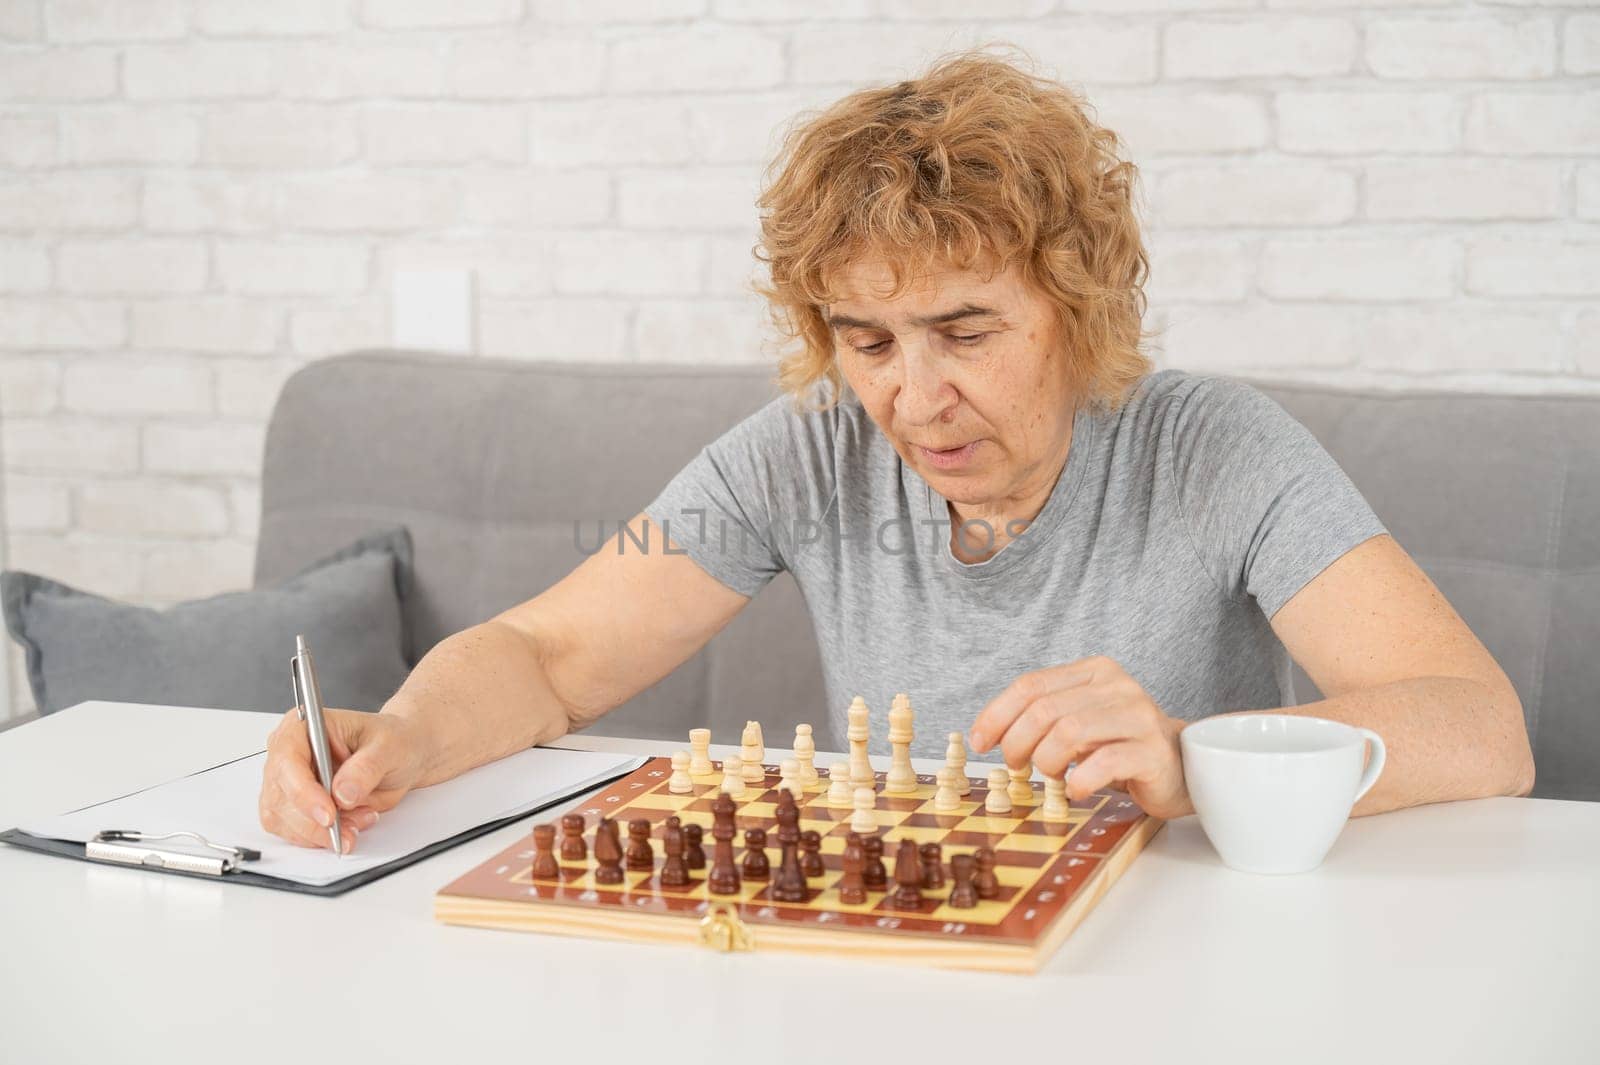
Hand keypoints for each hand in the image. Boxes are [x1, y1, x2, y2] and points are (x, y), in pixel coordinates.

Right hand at [258, 707, 428, 851]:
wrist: (402, 756)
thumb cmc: (392, 741)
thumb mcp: (389, 747)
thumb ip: (366, 768)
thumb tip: (342, 793)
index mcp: (304, 725)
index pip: (287, 758)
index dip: (303, 791)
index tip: (329, 814)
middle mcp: (289, 752)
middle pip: (280, 794)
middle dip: (314, 821)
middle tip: (349, 830)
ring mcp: (288, 781)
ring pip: (283, 818)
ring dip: (319, 832)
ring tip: (358, 822)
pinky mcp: (293, 805)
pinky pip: (294, 831)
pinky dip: (320, 837)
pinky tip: (348, 826)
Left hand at [967, 655, 1193, 819]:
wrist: (1183, 767)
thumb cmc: (1120, 746)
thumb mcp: (1079, 722)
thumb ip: (1043, 718)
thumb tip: (988, 734)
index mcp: (1094, 672)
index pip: (1031, 685)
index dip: (997, 714)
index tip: (980, 741)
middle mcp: (1117, 686)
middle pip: (1045, 710)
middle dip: (1017, 743)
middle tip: (1015, 766)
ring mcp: (1138, 716)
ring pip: (1069, 733)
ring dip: (1046, 761)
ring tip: (1050, 776)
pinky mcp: (1152, 751)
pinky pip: (1103, 763)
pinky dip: (1079, 780)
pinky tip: (1076, 790)